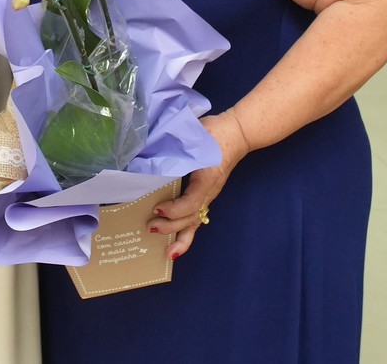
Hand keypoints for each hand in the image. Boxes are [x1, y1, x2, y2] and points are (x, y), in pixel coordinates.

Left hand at [148, 109, 250, 259]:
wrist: (237, 133)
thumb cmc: (213, 132)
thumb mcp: (194, 135)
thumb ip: (175, 145)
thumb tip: (149, 151)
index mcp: (206, 178)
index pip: (192, 202)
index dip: (174, 209)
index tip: (157, 209)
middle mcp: (209, 191)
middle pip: (192, 217)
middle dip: (171, 226)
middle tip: (150, 227)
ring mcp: (209, 195)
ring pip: (197, 223)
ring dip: (181, 239)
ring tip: (167, 254)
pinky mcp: (207, 195)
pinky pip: (198, 218)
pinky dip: (188, 233)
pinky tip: (176, 245)